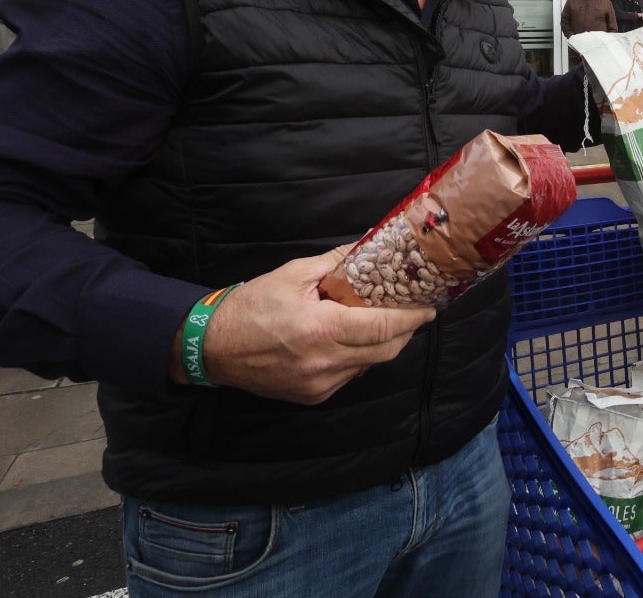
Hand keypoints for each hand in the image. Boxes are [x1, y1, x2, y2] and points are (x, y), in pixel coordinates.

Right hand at [172, 247, 435, 403]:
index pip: (382, 328)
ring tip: (383, 321)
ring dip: (383, 344)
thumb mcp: (293, 274)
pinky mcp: (312, 396)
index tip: (430, 307)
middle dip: (405, 331)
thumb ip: (336, 262)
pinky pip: (350, 376)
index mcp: (320, 330)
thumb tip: (368, 246)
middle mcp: (324, 363)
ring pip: (370, 365)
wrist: (213, 347)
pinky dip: (360, 358)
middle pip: (385, 350)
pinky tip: (353, 340)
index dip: (412, 318)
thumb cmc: (251, 306)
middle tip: (413, 311)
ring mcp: (319, 384)